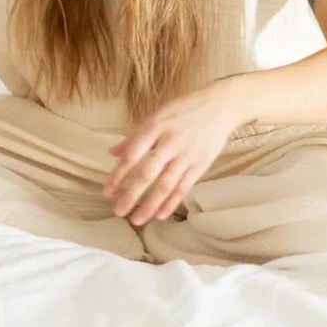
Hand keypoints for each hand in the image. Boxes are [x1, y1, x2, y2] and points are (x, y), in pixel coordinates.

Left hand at [103, 81, 247, 226]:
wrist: (219, 106)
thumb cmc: (183, 109)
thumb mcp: (157, 115)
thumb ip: (135, 136)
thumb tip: (112, 152)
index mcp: (154, 127)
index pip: (132, 155)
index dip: (118, 175)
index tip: (107, 192)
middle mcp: (170, 142)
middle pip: (148, 173)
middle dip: (131, 195)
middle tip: (118, 212)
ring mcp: (186, 155)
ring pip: (166, 184)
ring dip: (150, 204)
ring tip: (136, 220)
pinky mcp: (200, 164)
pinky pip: (184, 187)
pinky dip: (171, 202)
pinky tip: (160, 215)